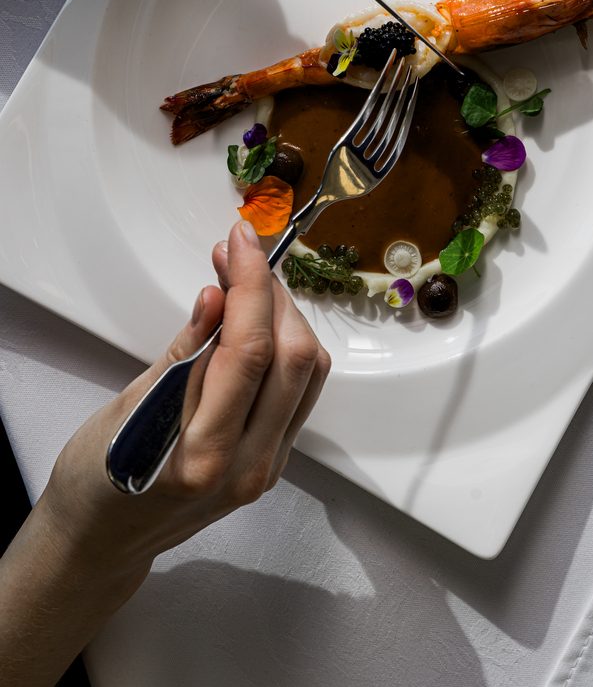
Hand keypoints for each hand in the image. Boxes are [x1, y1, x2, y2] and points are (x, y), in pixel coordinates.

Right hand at [0, 221, 329, 685]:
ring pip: (308, 373)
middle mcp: (249, 465)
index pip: (250, 351)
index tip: (241, 238)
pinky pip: (299, 394)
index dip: (252, 284)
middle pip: (294, 358)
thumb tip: (219, 294)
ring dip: (285, 315)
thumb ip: (185, 353)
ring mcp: (267, 469)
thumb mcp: (127, 408)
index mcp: (204, 454)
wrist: (101, 544)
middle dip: (273, 293)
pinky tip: (254, 320)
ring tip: (246, 279)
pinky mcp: (273, 464)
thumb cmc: (95, 477)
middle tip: (238, 253)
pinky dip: (285, 347)